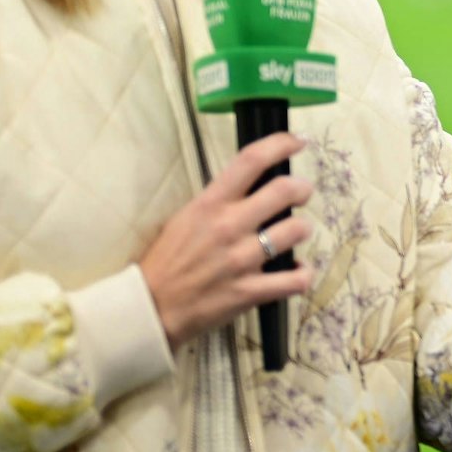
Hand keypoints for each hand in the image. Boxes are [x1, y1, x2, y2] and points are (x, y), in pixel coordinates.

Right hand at [139, 132, 314, 348]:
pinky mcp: (249, 292)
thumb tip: (254, 183)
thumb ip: (220, 200)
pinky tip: (296, 271)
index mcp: (210, 204)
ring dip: (303, 229)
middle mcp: (229, 226)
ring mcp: (241, 260)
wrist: (149, 309)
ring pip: (297, 230)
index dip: (281, 144)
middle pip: (285, 190)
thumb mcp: (186, 218)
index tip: (298, 142)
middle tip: (301, 193)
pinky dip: (302, 274)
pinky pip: (294, 280)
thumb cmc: (167, 261)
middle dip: (302, 188)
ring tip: (294, 234)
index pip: (251, 160)